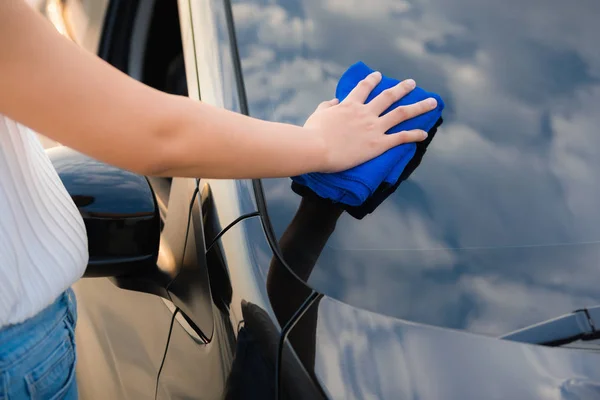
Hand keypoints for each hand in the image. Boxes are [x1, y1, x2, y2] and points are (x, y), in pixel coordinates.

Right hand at [304, 71, 436, 172]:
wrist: (315, 148)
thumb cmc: (312, 133)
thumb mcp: (317, 114)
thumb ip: (327, 106)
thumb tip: (334, 101)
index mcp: (349, 105)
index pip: (364, 88)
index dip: (372, 80)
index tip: (378, 75)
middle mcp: (365, 112)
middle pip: (389, 96)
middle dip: (402, 88)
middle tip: (412, 83)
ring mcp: (374, 127)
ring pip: (401, 113)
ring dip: (418, 106)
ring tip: (431, 102)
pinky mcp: (378, 143)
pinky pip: (400, 137)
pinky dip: (414, 134)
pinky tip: (425, 134)